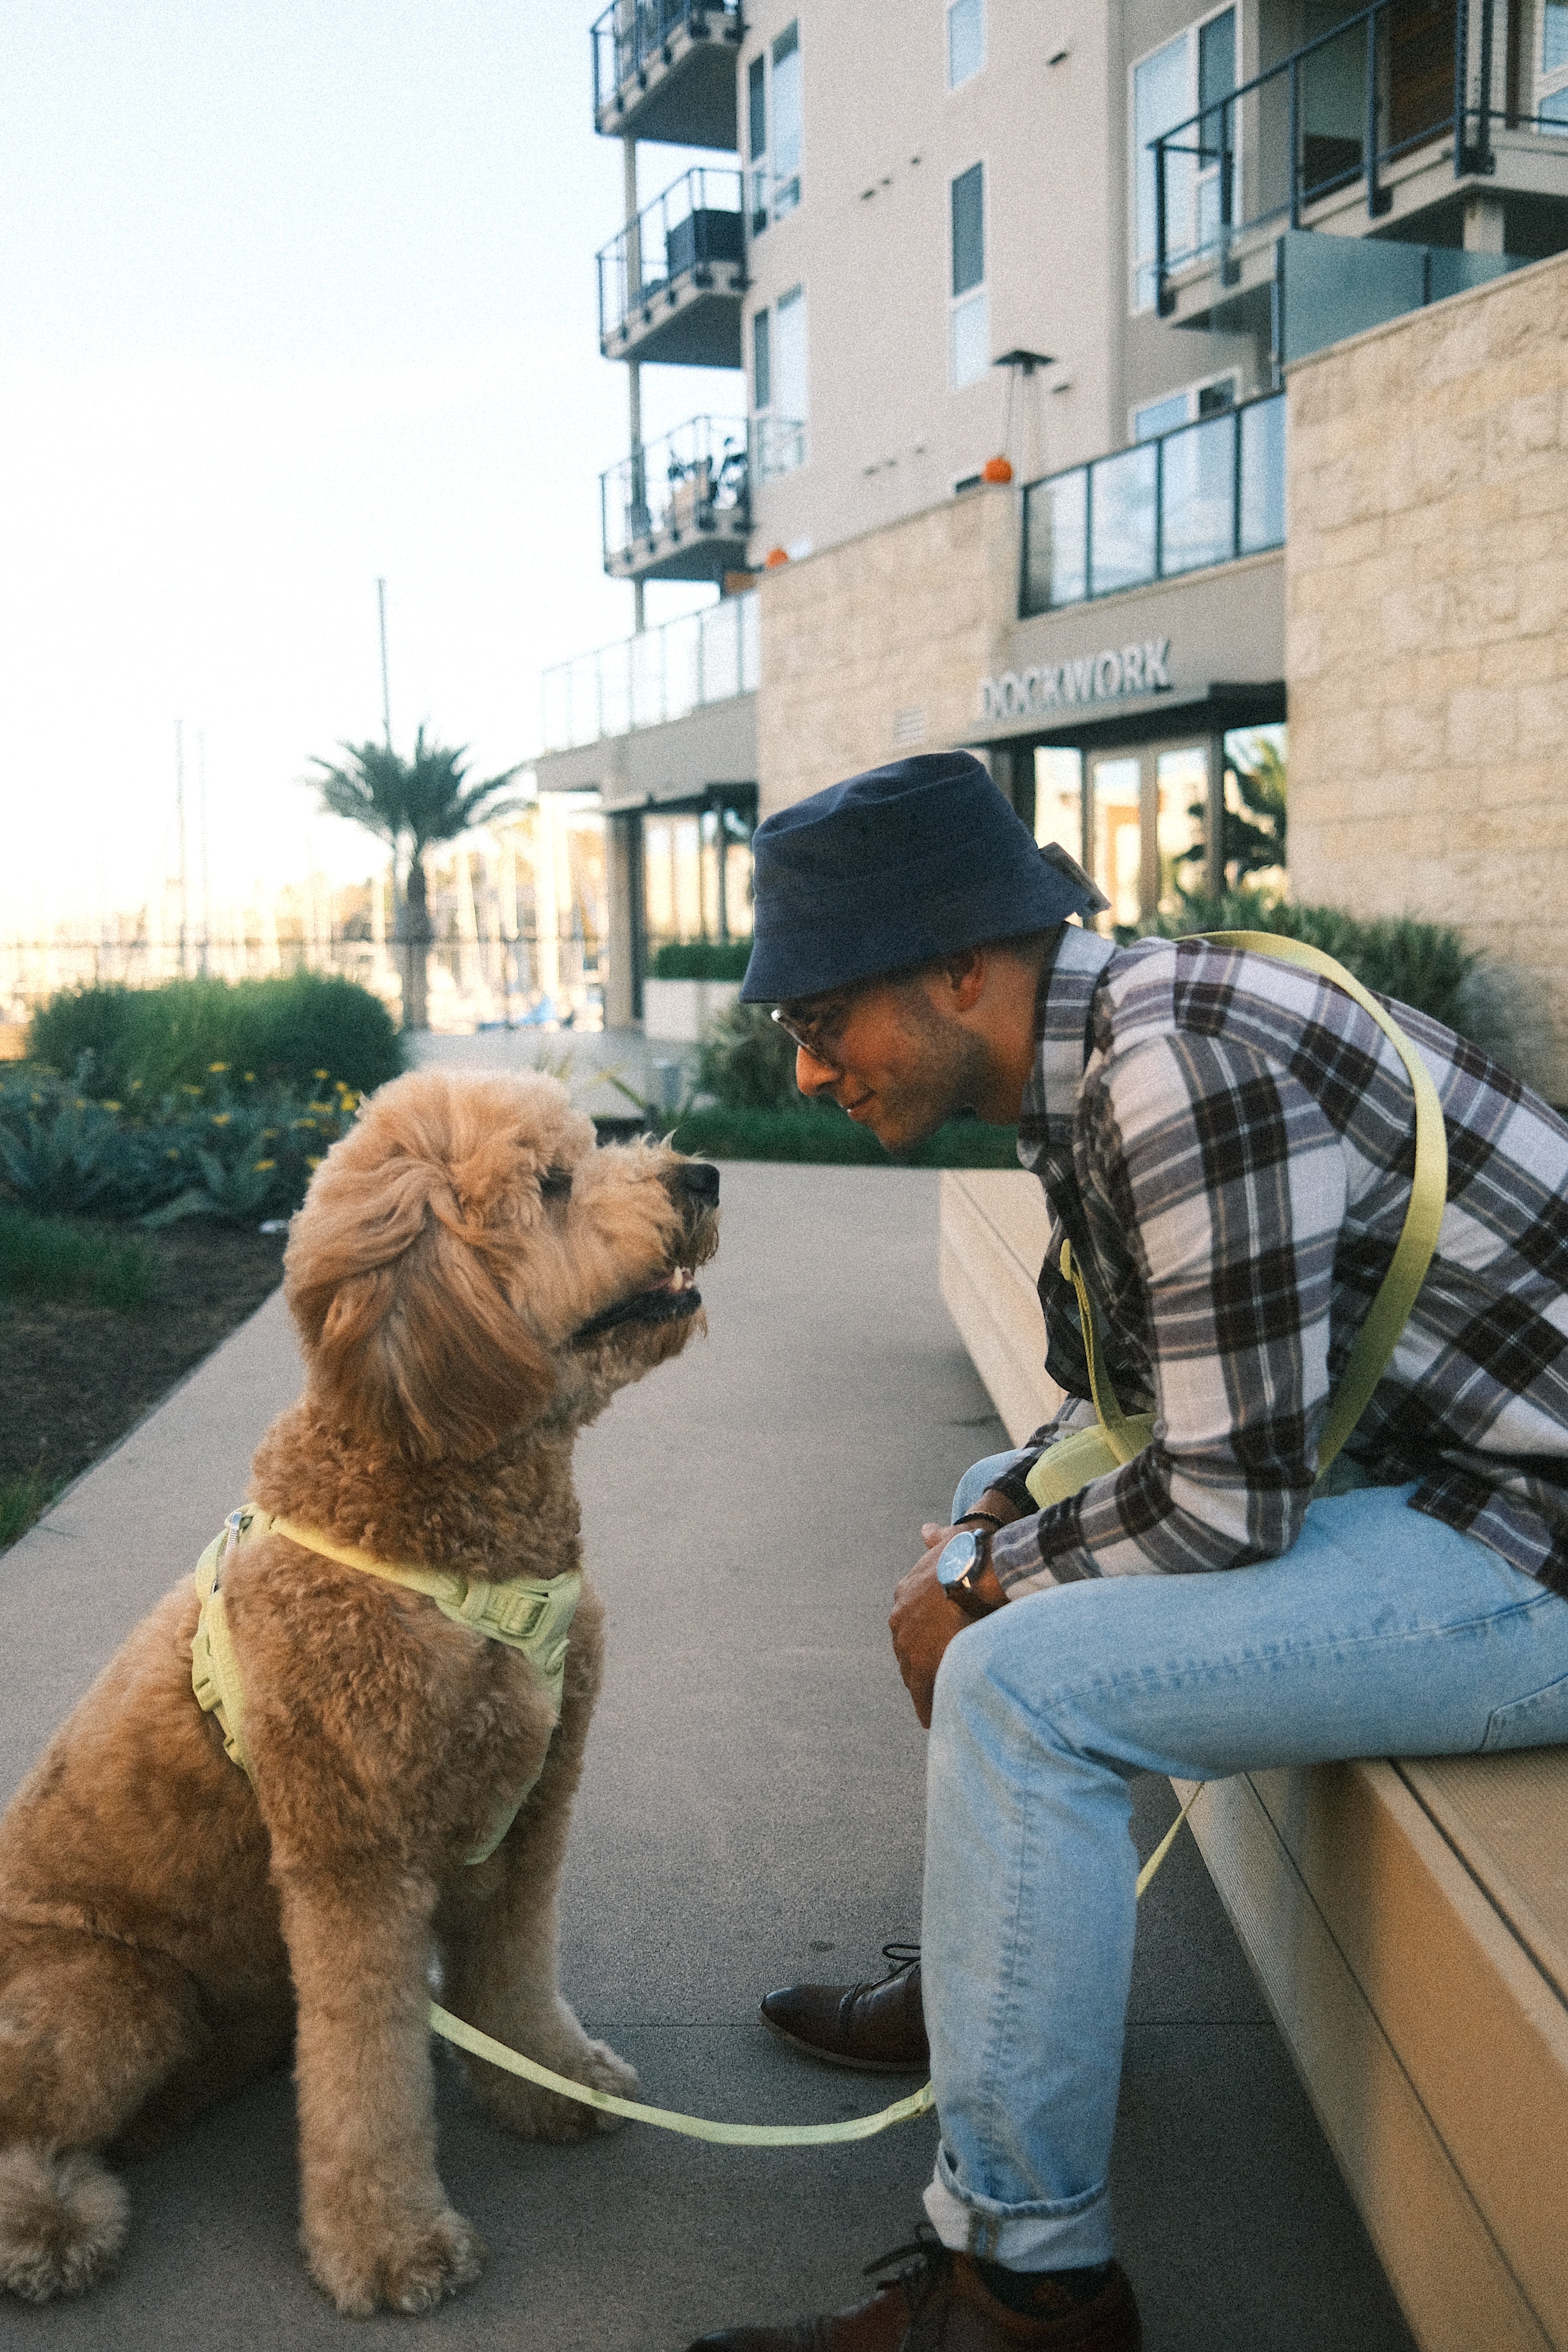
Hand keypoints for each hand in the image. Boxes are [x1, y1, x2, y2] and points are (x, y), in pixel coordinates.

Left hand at [889, 1524, 1005, 1731]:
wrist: (974, 1570)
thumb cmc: (969, 1552)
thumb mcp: (948, 1540)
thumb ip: (936, 1539)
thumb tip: (926, 1529)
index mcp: (906, 1592)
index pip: (909, 1624)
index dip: (923, 1638)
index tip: (932, 1646)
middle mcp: (900, 1619)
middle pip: (907, 1652)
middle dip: (919, 1666)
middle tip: (930, 1683)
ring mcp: (908, 1642)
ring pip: (912, 1674)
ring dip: (924, 1688)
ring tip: (932, 1707)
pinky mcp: (922, 1663)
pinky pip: (922, 1692)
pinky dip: (928, 1705)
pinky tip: (932, 1718)